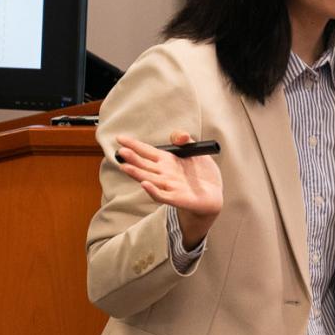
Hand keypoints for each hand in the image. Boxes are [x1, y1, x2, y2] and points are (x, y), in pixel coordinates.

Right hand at [115, 131, 222, 245]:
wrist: (213, 195)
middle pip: (144, 165)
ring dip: (136, 174)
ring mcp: (168, 186)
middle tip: (121, 152)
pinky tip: (145, 184)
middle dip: (132, 158)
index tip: (120, 138)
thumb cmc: (202, 174)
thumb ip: (186, 141)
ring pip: (148, 179)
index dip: (134, 145)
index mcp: (166, 160)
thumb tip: (179, 136)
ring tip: (124, 166)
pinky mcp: (176, 198)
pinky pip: (162, 195)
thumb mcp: (196, 152)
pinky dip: (152, 190)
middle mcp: (164, 173)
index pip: (147, 151)